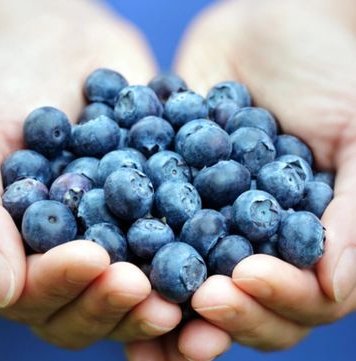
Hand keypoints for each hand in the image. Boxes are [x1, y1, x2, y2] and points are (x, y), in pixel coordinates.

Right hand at [0, 0, 177, 349]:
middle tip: (143, 287)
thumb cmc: (4, 92)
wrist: (57, 49)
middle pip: (95, 303)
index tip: (93, 261)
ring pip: (142, 283)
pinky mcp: (161, 209)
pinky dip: (201, 241)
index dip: (64, 283)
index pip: (40, 292)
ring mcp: (123, 235)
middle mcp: (78, 256)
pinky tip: (223, 238)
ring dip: (164, 288)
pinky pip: (183, 233)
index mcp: (30, 253)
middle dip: (117, 299)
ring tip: (189, 284)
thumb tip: (2, 291)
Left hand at [157, 0, 355, 355]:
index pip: (302, 298)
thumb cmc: (330, 73)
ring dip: (174, 302)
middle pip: (247, 303)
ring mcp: (214, 225)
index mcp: (307, 240)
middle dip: (227, 311)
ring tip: (149, 304)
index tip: (245, 278)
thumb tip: (336, 286)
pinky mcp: (174, 197)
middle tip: (202, 298)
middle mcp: (259, 243)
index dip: (277, 298)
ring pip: (196, 283)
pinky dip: (134, 253)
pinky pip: (152, 233)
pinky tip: (114, 266)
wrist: (271, 29)